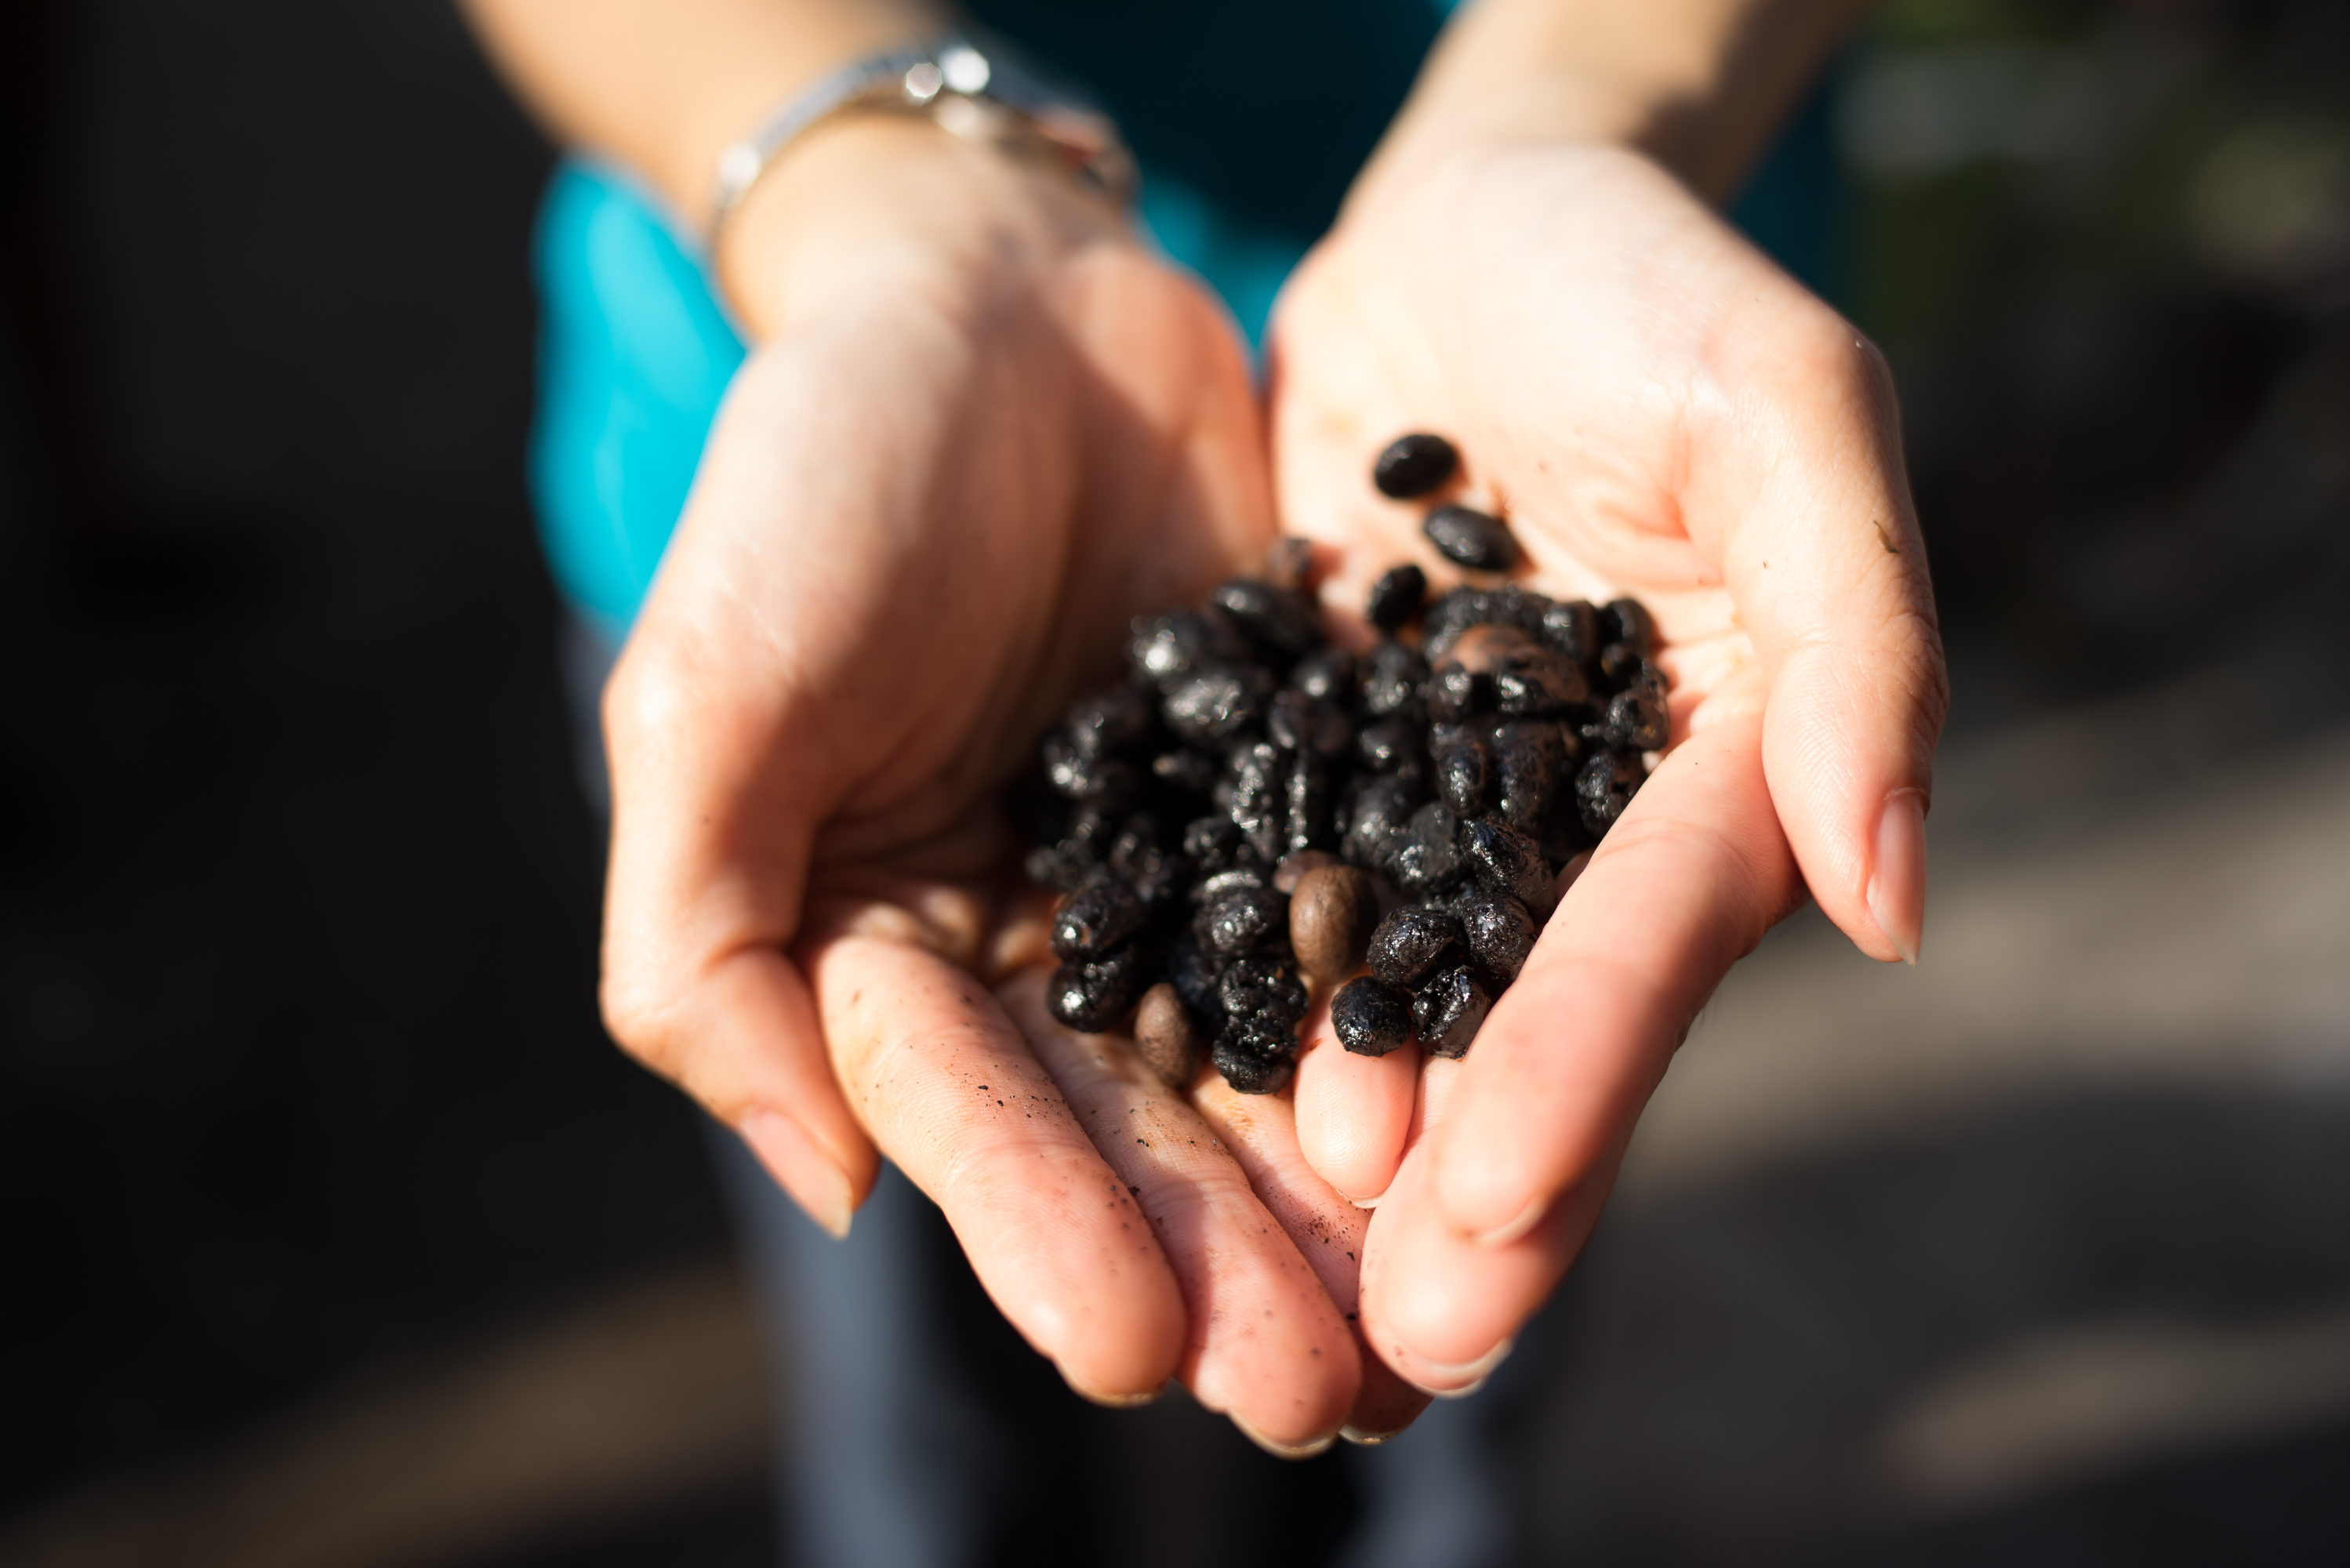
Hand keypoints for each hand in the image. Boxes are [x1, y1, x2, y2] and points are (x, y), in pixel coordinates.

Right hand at [598, 119, 1410, 1447]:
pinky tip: (1489, 1136)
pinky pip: (1367, 921)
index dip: (1045, 1229)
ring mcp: (1178, 864)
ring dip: (1329, 1203)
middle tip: (1315, 1395)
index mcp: (881, 935)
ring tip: (1420, 1336)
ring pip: (1261, 1060)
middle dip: (1215, 1262)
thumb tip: (824, 1183)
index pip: (966, 1113)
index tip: (1145, 1346)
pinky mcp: (1297, 784)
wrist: (996, 289)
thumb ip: (709, 939)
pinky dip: (1418, 1030)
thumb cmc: (818, 470)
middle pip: (1131, 1124)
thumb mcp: (712, 687)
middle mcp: (1037, 931)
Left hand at [1265, 139, 1947, 1389]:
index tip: (1492, 1227)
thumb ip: (1854, 638)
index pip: (1642, 945)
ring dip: (1330, 1145)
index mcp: (1705, 767)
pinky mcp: (1302, 749)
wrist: (1481, 212)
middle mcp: (1564, 821)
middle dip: (1460, 1188)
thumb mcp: (1785, 410)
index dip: (1577, 1081)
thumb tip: (1891, 901)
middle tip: (1389, 1354)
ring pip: (1383, 993)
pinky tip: (1156, 1095)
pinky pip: (1260, 881)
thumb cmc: (1655, 285)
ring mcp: (1426, 798)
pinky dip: (1220, 990)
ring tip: (1264, 1283)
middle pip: (1517, 1022)